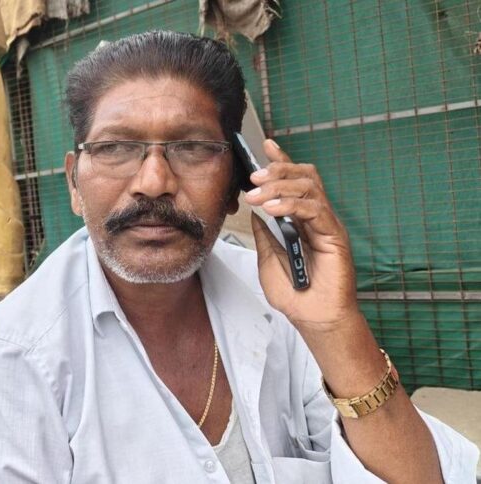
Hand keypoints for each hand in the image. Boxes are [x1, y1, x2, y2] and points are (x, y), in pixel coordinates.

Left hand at [244, 140, 360, 333]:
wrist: (313, 318)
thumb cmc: (295, 294)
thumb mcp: (268, 260)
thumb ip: (264, 235)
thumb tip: (254, 212)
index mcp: (301, 220)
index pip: (294, 182)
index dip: (282, 161)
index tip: (265, 146)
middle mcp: (316, 217)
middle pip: (304, 177)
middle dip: (278, 171)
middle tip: (254, 177)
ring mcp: (327, 225)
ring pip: (309, 188)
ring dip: (279, 188)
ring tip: (257, 197)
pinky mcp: (335, 235)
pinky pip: (315, 210)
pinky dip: (291, 206)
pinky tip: (272, 211)